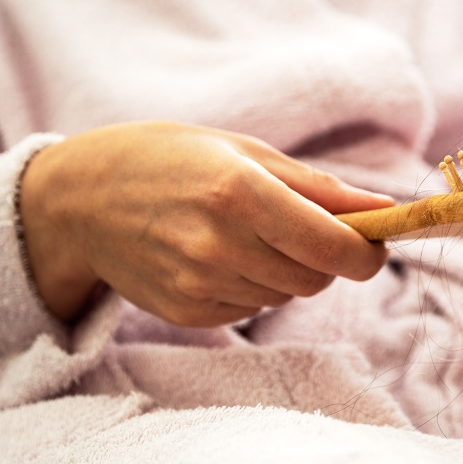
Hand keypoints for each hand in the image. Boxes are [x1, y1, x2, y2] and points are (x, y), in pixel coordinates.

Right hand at [19, 121, 392, 326]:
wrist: (78, 199)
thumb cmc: (168, 159)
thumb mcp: (243, 152)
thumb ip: (319, 187)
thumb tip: (384, 210)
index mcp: (240, 192)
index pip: (334, 247)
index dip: (368, 253)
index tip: (374, 244)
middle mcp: (220, 244)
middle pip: (317, 278)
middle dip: (326, 257)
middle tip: (300, 226)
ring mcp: (199, 284)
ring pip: (286, 296)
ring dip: (286, 270)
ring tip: (245, 233)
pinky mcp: (186, 311)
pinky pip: (251, 308)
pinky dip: (252, 286)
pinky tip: (217, 255)